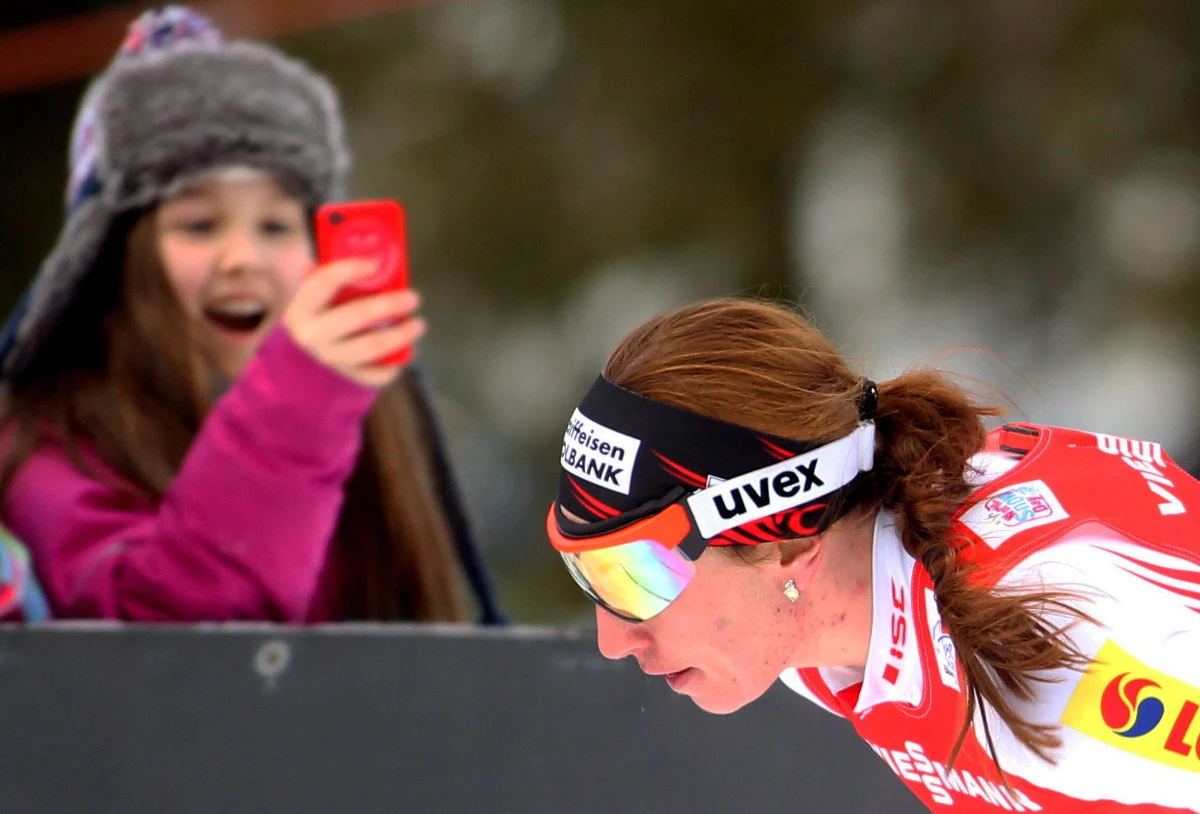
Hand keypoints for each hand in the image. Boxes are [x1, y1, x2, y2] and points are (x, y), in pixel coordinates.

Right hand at [283, 259, 425, 387]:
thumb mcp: (320, 289)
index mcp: (301, 307)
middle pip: (355, 316)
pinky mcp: (347, 375)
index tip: (375, 263)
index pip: (323, 282)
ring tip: (419, 324)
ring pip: (370, 347)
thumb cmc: (322, 308)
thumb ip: (339, 272)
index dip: (350, 270)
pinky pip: (375, 375)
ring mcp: (330, 358)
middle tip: (413, 297)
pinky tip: (408, 351)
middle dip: (387, 306)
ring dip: (399, 335)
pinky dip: (394, 365)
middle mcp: (311, 335)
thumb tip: (373, 252)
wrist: (308, 348)